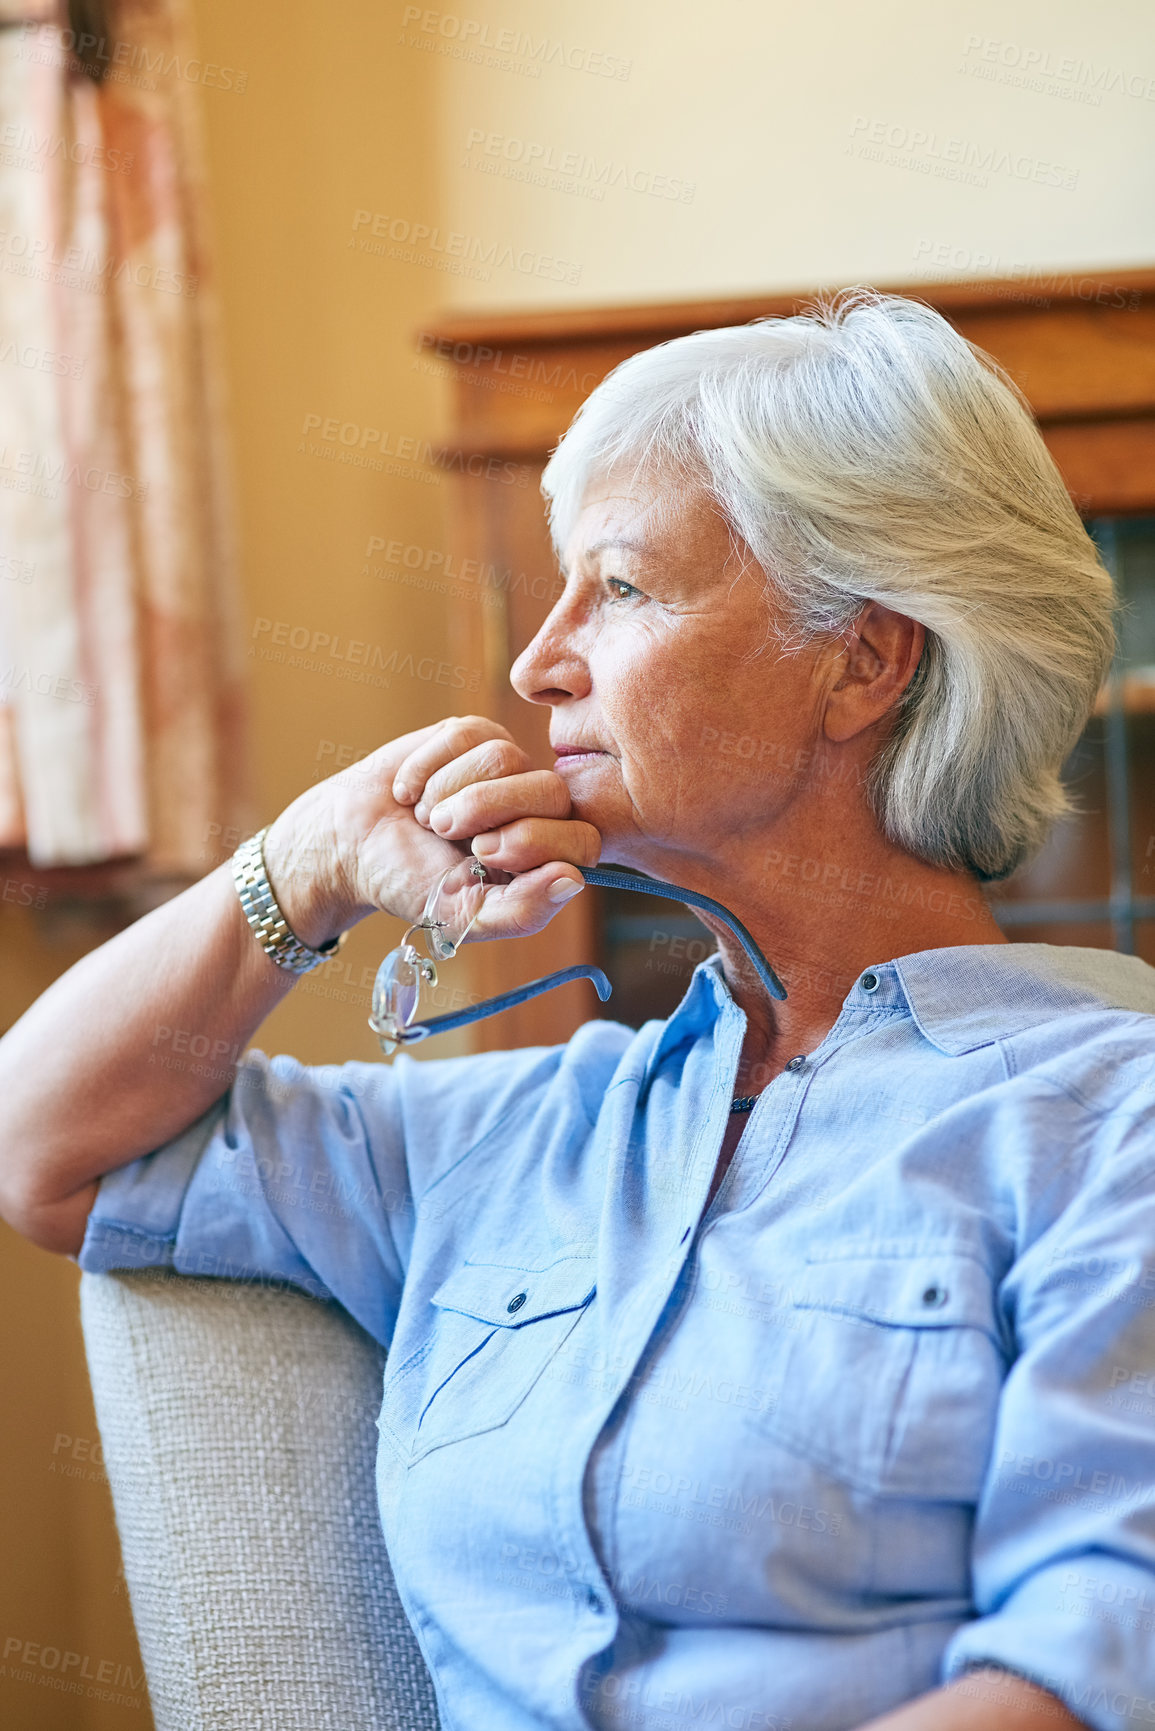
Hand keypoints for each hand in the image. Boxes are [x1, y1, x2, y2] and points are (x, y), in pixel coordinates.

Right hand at [261, 715, 600, 948]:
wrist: (353, 844)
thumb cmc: (412, 884)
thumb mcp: (462, 916)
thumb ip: (522, 910)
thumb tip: (572, 881)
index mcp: (547, 858)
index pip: (583, 840)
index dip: (533, 842)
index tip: (482, 854)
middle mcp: (539, 810)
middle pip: (551, 791)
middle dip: (484, 812)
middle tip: (444, 832)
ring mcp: (510, 767)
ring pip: (504, 758)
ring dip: (447, 793)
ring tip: (426, 816)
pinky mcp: (475, 734)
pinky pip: (466, 734)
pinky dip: (425, 767)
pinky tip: (410, 790)